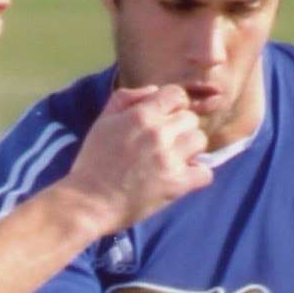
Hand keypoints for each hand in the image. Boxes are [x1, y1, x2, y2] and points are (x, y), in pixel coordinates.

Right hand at [65, 84, 212, 227]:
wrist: (88, 202)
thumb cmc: (93, 162)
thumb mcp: (103, 121)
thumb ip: (126, 98)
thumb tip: (155, 90)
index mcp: (140, 115)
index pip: (177, 94)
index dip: (175, 105)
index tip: (167, 119)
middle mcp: (157, 133)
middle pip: (191, 118)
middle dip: (181, 129)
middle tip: (166, 144)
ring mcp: (168, 159)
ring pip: (200, 141)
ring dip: (191, 150)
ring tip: (174, 160)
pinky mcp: (176, 185)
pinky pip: (205, 173)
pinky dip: (196, 176)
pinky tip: (181, 178)